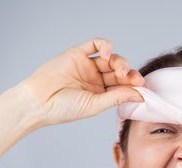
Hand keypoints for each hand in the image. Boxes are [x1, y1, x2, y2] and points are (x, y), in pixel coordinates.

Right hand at [20, 37, 144, 126]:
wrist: (38, 101)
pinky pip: (95, 45)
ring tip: (120, 71)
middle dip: (129, 74)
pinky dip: (105, 47)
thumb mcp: (95, 105)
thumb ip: (117, 97)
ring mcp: (87, 66)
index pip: (123, 87)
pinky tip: (107, 55)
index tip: (143, 89)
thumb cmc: (64, 108)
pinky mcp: (78, 53)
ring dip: (120, 62)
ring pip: (110, 59)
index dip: (134, 86)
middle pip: (119, 72)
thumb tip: (140, 94)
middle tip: (135, 79)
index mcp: (101, 94)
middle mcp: (96, 79)